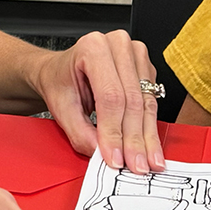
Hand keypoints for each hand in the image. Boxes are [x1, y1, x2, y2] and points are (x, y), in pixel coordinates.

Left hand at [31, 30, 165, 174]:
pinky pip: (151, 102)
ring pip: (145, 103)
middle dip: (134, 139)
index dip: (114, 131)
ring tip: (148, 161)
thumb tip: (103, 154)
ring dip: (147, 136)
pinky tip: (150, 146)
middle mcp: (118, 44)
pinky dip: (149, 127)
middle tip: (136, 165)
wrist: (60, 70)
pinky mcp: (146, 67)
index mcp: (93, 47)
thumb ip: (80, 133)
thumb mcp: (61, 108)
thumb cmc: (59, 82)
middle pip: (132, 100)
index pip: (110, 96)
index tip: (115, 158)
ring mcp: (135, 53)